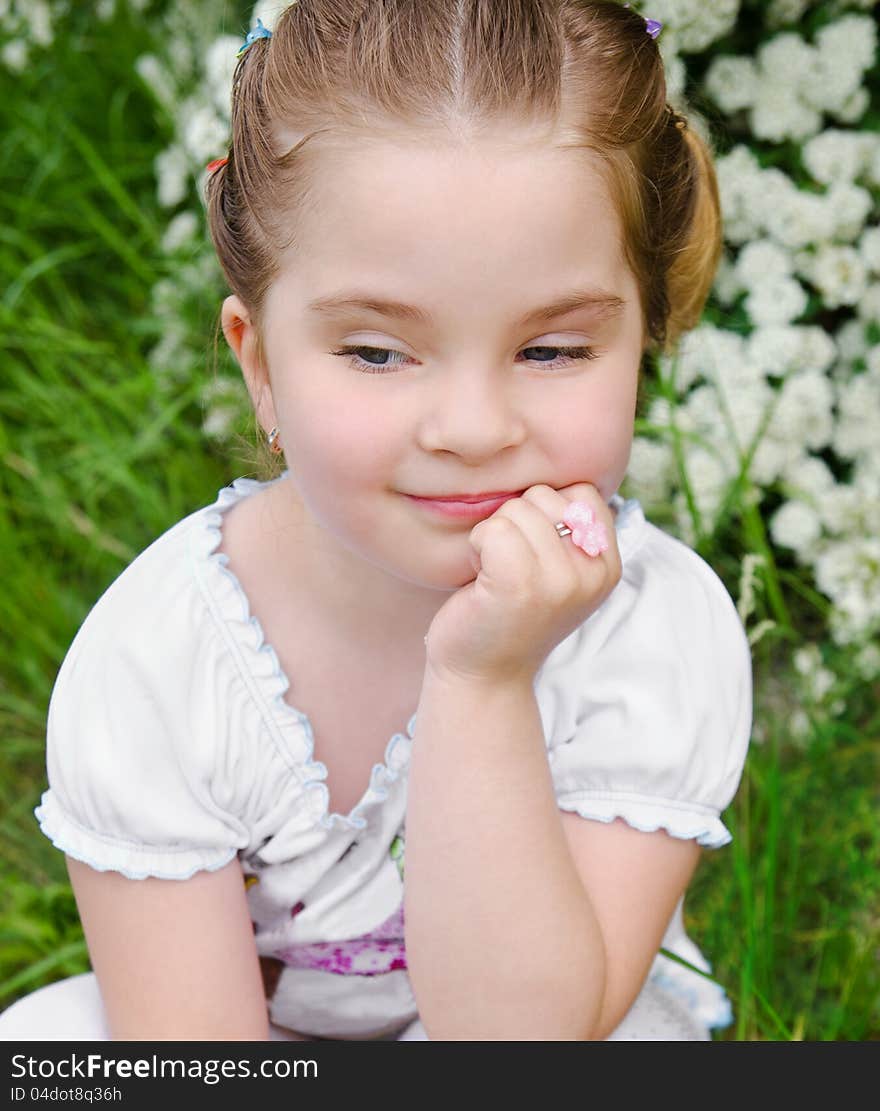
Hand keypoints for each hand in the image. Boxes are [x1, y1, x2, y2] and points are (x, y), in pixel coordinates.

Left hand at [424, 483, 621, 684]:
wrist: (483, 675)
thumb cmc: (510, 614)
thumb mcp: (558, 572)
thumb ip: (569, 530)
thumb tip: (564, 479)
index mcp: (607, 566)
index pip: (581, 492)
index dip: (545, 511)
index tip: (534, 554)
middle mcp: (591, 573)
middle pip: (542, 495)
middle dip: (515, 522)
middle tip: (509, 570)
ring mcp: (559, 581)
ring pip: (515, 509)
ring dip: (492, 537)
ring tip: (496, 576)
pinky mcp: (520, 585)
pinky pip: (492, 529)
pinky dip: (476, 547)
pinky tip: (480, 580)